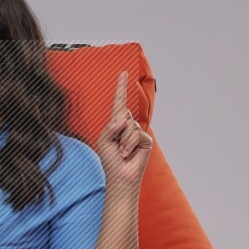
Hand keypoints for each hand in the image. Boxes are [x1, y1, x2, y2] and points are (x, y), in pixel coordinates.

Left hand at [95, 70, 152, 187]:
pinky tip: (127, 154)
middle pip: (121, 115)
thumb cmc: (110, 159)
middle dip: (115, 131)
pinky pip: (136, 134)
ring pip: (128, 126)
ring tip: (121, 152)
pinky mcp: (145, 140)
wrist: (120, 176)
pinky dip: (128, 145)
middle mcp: (128, 125)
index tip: (123, 73)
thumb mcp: (103, 140)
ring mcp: (137, 132)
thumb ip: (110, 127)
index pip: (119, 103)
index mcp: (116, 124)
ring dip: (121, 141)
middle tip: (115, 147)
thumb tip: (124, 119)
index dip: (121, 88)